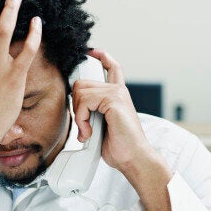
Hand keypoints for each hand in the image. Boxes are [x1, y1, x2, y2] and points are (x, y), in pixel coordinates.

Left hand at [72, 49, 161, 172]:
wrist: (134, 158)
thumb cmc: (120, 146)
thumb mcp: (102, 125)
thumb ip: (93, 112)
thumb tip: (77, 107)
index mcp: (118, 95)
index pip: (112, 68)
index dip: (101, 57)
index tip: (91, 52)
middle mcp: (119, 91)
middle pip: (82, 83)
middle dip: (76, 105)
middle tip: (83, 125)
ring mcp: (117, 93)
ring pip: (80, 91)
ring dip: (78, 115)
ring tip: (87, 131)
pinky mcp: (114, 100)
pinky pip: (85, 101)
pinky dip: (81, 119)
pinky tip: (89, 132)